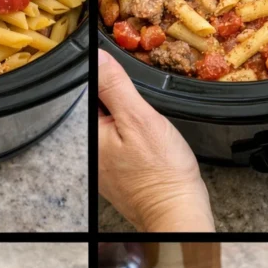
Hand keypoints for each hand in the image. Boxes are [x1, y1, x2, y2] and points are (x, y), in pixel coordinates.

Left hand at [98, 49, 214, 232]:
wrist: (177, 210)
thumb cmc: (162, 172)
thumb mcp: (140, 118)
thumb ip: (115, 86)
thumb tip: (98, 57)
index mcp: (91, 134)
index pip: (90, 91)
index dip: (110, 79)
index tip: (128, 81)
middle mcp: (92, 151)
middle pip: (103, 109)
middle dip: (122, 100)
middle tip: (146, 108)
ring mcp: (105, 165)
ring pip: (114, 126)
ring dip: (130, 118)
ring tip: (150, 127)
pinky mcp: (120, 174)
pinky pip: (123, 144)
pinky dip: (136, 138)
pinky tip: (151, 142)